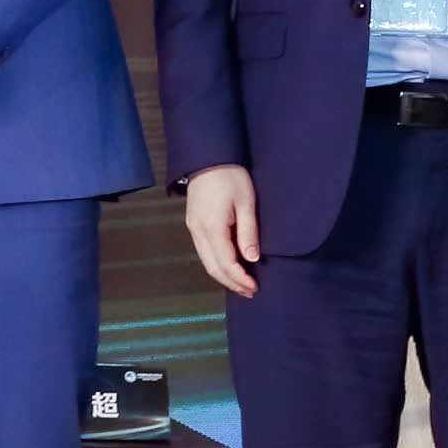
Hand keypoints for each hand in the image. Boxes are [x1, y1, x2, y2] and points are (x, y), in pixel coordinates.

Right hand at [181, 166, 259, 299]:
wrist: (208, 157)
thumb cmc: (229, 176)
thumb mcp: (246, 202)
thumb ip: (248, 232)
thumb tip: (252, 259)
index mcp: (212, 227)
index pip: (226, 263)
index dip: (240, 279)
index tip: (254, 287)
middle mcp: (198, 231)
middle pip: (213, 268)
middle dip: (231, 283)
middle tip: (250, 291)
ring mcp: (193, 228)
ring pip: (206, 261)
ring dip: (223, 275)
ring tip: (242, 283)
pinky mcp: (193, 223)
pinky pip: (203, 251)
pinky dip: (216, 263)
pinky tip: (228, 265)